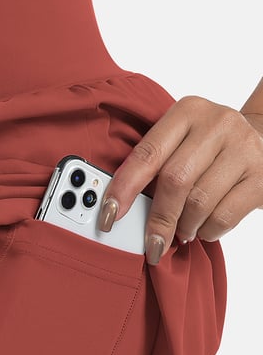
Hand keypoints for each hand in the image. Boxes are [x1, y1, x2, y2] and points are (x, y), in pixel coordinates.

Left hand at [96, 95, 262, 264]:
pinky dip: (207, 231)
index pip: (148, 153)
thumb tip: (120, 206)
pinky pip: (224, 216)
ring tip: (182, 231)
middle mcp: (218, 124)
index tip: (109, 215)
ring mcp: (244, 148)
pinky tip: (204, 228)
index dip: (124, 187)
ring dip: (184, 226)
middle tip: (151, 243)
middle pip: (175, 180)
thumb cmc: (211, 147)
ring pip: (199, 202)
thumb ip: (157, 164)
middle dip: (158, 218)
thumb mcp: (184, 140)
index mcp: (188, 111)